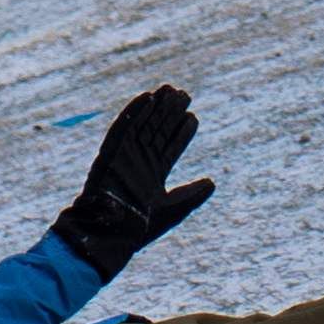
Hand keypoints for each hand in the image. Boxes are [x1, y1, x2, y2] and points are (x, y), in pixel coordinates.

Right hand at [57, 85, 212, 275]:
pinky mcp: (111, 153)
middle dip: (170, 114)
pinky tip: (146, 97)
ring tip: (169, 89)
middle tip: (184, 94)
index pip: (171, 147)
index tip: (192, 116)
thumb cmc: (142, 228)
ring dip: (155, 108)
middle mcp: (140, 162)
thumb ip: (193, 194)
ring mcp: (125, 156)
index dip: (182, 132)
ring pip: (143, 125)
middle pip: (157, 131)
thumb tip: (212, 182)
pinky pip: (122, 128)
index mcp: (154, 175)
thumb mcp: (174, 208)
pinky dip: (134, 112)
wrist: (113, 234)